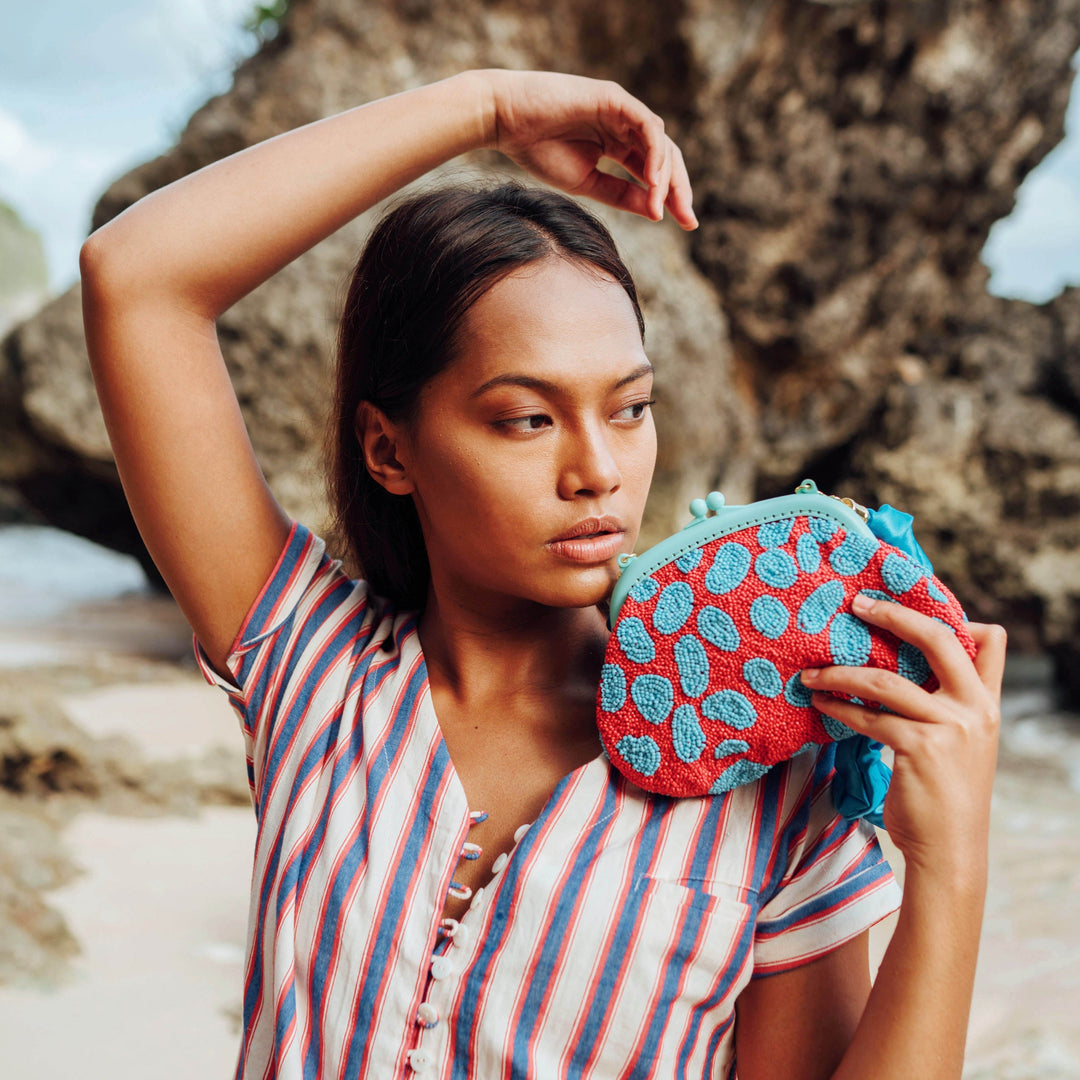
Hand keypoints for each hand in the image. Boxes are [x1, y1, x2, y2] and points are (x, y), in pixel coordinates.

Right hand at [476, 68, 697, 228]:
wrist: (506, 121)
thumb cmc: (538, 149)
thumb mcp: (586, 183)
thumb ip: (621, 195)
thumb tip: (656, 212)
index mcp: (616, 143)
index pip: (653, 171)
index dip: (670, 196)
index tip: (685, 224)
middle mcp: (624, 125)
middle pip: (665, 158)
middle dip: (679, 189)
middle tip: (689, 220)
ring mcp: (621, 110)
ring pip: (661, 143)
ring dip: (666, 177)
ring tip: (663, 206)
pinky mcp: (615, 98)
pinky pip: (647, 127)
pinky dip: (654, 154)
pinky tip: (653, 181)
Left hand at [798, 595, 1006, 880]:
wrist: (951, 849)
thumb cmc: (945, 794)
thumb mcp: (960, 744)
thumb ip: (944, 706)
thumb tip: (897, 671)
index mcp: (986, 702)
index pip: (990, 642)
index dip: (957, 615)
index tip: (910, 603)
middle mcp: (974, 709)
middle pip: (937, 639)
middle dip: (894, 616)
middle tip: (857, 605)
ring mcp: (949, 727)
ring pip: (885, 682)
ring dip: (840, 674)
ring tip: (811, 674)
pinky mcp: (919, 748)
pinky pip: (868, 717)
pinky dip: (838, 707)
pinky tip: (820, 703)